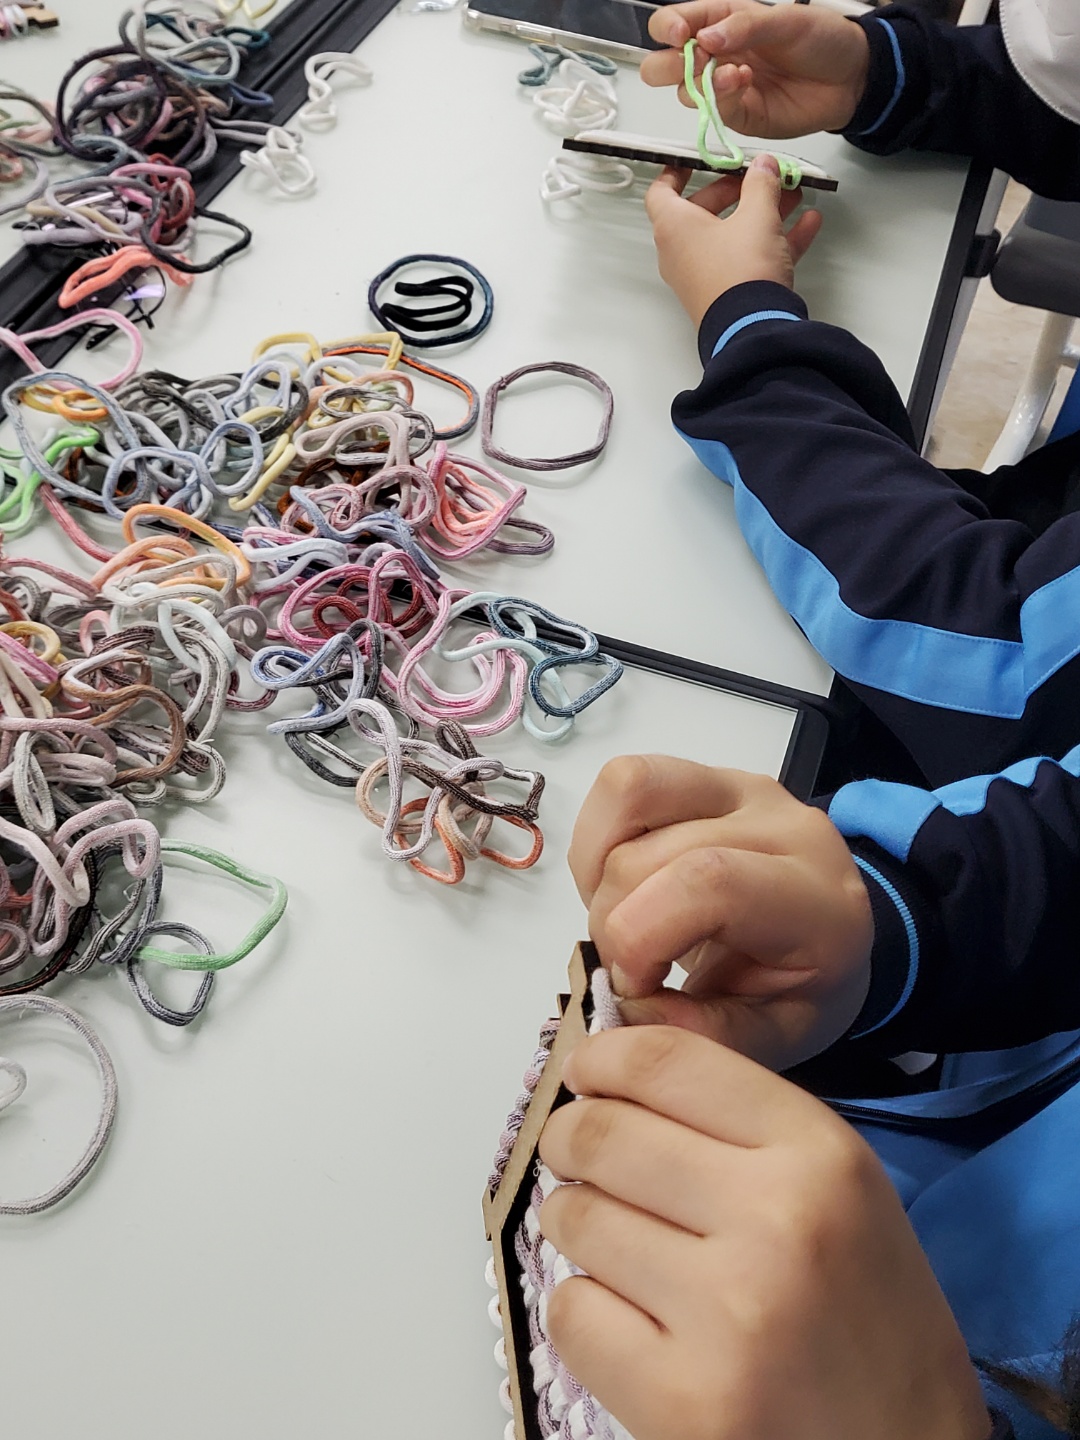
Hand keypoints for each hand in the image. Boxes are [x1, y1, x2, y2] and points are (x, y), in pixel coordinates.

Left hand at [539, 1027, 991, 1439]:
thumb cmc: (871, 1321)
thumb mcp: (842, 1189)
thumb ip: (742, 1123)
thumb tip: (616, 1073)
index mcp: (820, 1155)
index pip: (666, 1061)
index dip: (603, 1056)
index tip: (584, 1071)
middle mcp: (775, 1220)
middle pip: (602, 1133)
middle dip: (568, 1136)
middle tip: (571, 1151)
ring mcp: (725, 1314)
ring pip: (576, 1218)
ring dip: (575, 1223)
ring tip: (614, 1244)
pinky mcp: (680, 1402)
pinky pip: (571, 1313)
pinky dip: (583, 1311)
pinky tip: (629, 1318)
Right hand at [567, 756, 872, 1069]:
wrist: (827, 930)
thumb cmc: (802, 986)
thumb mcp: (773, 1037)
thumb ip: (703, 1034)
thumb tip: (622, 1011)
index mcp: (816, 901)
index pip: (711, 882)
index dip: (642, 934)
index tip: (632, 987)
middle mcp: (783, 826)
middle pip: (653, 852)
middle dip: (614, 922)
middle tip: (631, 970)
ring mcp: (742, 789)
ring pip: (631, 795)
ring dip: (599, 873)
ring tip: (625, 920)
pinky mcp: (704, 776)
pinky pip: (623, 781)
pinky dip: (598, 840)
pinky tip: (620, 886)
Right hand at [642, 0, 870, 140]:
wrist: (850, 78)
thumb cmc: (822, 40)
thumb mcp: (787, 19)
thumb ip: (745, 25)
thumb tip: (705, 37)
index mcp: (720, 20)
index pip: (673, 23)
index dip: (668, 28)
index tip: (681, 34)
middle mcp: (715, 55)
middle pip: (663, 65)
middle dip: (668, 65)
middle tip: (691, 61)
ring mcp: (723, 88)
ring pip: (683, 93)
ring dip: (699, 83)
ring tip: (734, 72)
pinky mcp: (737, 115)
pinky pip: (714, 112)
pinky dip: (722, 98)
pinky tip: (743, 82)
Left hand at [644, 157, 821, 325]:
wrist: (752, 329)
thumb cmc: (741, 272)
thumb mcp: (757, 215)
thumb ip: (761, 184)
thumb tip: (764, 166)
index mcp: (675, 228)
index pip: (662, 192)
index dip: (676, 172)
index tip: (695, 161)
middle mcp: (683, 252)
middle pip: (705, 211)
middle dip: (738, 191)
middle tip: (761, 178)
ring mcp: (704, 275)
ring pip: (732, 234)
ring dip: (762, 213)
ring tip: (793, 196)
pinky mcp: (727, 293)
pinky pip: (749, 259)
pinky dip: (774, 241)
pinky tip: (807, 225)